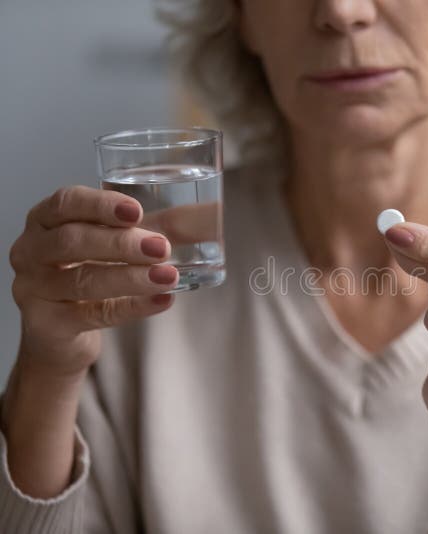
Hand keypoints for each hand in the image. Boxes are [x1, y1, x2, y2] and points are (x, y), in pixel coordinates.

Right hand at [9, 185, 176, 376]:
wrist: (61, 335)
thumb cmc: (89, 273)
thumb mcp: (116, 245)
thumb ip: (155, 229)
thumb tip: (211, 215)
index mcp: (45, 220)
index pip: (66, 203)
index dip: (101, 205)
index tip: (137, 211)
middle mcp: (31, 251)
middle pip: (72, 241)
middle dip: (121, 243)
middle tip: (161, 247)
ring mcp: (34, 289)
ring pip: (84, 280)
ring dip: (131, 277)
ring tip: (168, 276)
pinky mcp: (48, 325)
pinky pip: (94, 314)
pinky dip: (133, 307)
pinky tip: (162, 300)